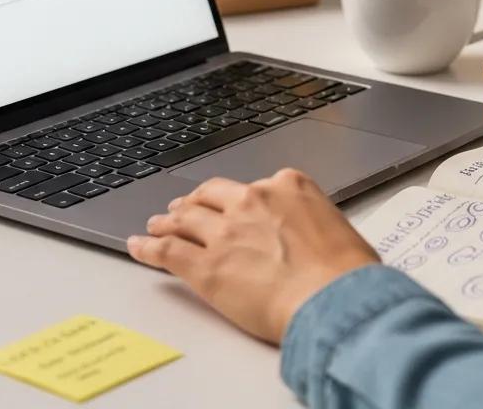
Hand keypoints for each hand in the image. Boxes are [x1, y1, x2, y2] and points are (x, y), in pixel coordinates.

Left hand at [127, 169, 378, 343]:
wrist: (333, 297)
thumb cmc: (345, 270)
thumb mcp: (335, 225)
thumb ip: (309, 221)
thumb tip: (305, 238)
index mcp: (289, 185)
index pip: (254, 186)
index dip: (237, 198)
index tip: (232, 205)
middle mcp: (254, 199)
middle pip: (213, 194)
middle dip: (196, 201)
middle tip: (184, 208)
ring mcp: (226, 230)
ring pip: (186, 219)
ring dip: (168, 222)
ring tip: (157, 225)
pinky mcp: (206, 265)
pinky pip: (168, 251)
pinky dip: (148, 247)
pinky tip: (138, 246)